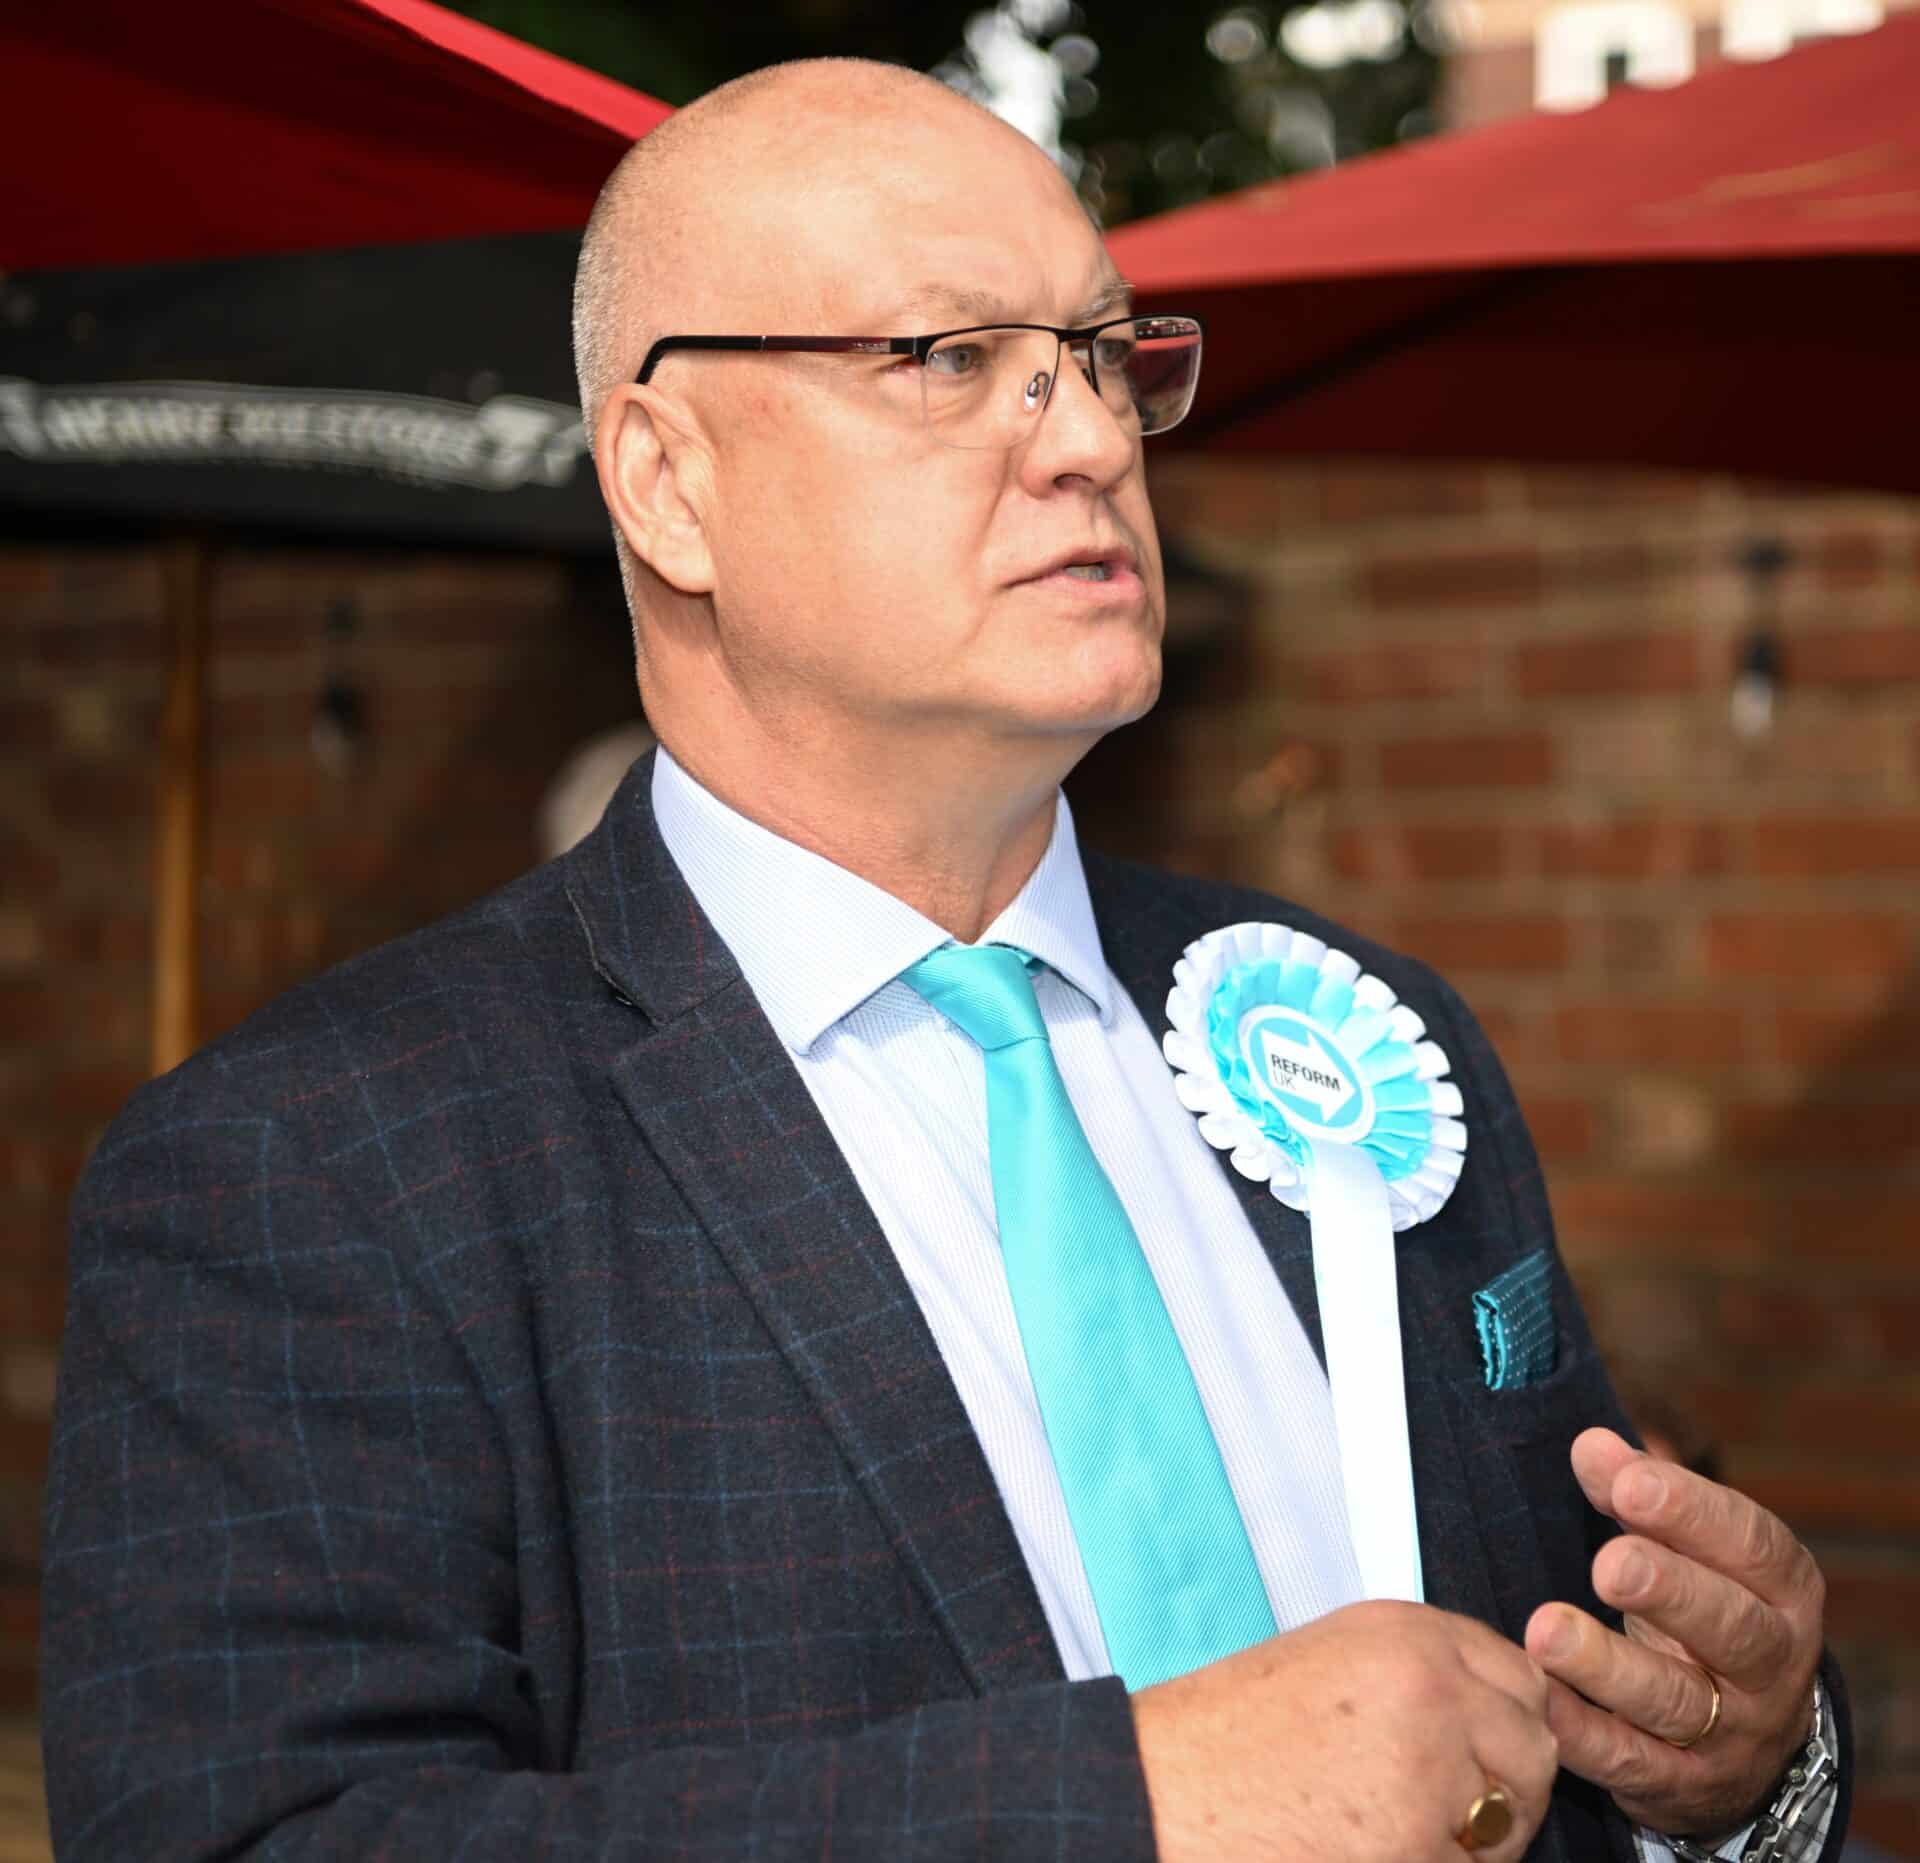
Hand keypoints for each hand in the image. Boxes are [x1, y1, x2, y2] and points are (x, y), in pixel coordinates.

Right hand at [1132, 1599, 1559, 1860]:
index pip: (1520, 1675)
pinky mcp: (1420, 1845)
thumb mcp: (1328, 1663)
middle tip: (1449, 1814)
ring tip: (1401, 1834)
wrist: (1163, 1792)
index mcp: (1405, 1633)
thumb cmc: (1228, 1737)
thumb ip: (1413, 1674)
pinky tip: (1378, 1855)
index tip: (1481, 1752)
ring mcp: (1432, 1768)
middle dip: (1504, 1787)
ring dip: (1478, 1841)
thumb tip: (1489, 1713)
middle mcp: (1432, 1687)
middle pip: (1534, 1746)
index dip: (1505, 1722)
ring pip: (1515, 1818)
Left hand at [1524, 1427, 1824, 1839]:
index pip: (1750, 1544)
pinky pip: (1631, 1762)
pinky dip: (1583, 1733)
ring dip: (1608, 1667)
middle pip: (1731, 1628)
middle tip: (1608, 1565)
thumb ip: (1635, 1493)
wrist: (1741, 1740)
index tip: (1629, 1483)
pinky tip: (1540, 1695)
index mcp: (1782, 1591)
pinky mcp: (1682, 1787)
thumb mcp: (1685, 1548)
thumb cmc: (1698, 1609)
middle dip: (1669, 1592)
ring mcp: (1732, 1734)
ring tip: (1546, 1631)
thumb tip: (1592, 1446)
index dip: (1692, 1512)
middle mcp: (1771, 1666)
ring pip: (1676, 1702)